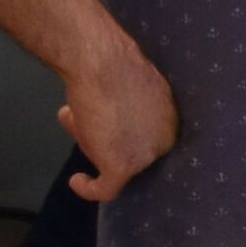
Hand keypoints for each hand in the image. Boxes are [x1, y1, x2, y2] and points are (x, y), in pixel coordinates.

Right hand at [56, 37, 177, 199]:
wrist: (98, 58)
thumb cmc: (110, 59)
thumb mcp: (130, 84)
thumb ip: (128, 105)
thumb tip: (112, 117)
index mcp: (172, 116)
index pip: (148, 135)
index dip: (124, 130)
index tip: (106, 124)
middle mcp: (165, 138)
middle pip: (133, 150)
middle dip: (108, 136)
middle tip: (87, 115)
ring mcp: (146, 155)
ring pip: (115, 163)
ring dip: (91, 142)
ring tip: (74, 114)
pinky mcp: (123, 166)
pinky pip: (105, 189)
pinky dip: (90, 188)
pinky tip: (77, 181)